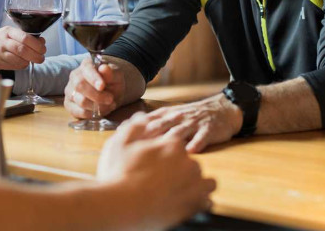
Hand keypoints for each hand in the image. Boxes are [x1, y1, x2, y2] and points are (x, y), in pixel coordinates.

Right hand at [0, 27, 45, 70]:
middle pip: (22, 50)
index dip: (36, 45)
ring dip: (29, 62)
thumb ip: (25, 37)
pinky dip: (22, 66)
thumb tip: (42, 42)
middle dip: (35, 55)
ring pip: (19, 60)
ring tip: (33, 60)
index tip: (43, 49)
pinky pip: (14, 66)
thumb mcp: (10, 33)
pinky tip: (23, 62)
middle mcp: (3, 41)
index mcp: (8, 31)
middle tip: (41, 58)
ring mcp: (0, 53)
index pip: (24, 37)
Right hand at [63, 56, 123, 118]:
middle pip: (80, 85)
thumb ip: (111, 73)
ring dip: (98, 106)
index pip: (86, 69)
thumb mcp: (117, 76)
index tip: (102, 86)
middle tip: (111, 99)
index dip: (93, 78)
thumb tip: (104, 68)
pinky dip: (91, 114)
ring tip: (109, 105)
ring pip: (80, 100)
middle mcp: (75, 76)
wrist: (111, 92)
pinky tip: (100, 111)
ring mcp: (70, 90)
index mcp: (86, 65)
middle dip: (97, 95)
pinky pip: (77, 112)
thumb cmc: (112, 82)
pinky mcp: (69, 104)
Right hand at [97, 123, 215, 229]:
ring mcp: (194, 185)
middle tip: (162, 178)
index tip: (158, 160)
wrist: (121, 207)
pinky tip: (185, 203)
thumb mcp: (119, 144)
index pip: (177, 144)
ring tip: (178, 192)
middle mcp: (188, 163)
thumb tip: (141, 116)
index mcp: (172, 145)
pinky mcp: (195, 206)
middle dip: (180, 169)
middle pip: (190, 163)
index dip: (166, 152)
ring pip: (205, 182)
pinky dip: (199, 202)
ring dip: (195, 185)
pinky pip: (206, 202)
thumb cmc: (118, 173)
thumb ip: (134, 128)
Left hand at [121, 94, 242, 152]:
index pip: (147, 121)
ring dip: (168, 141)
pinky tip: (189, 152)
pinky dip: (195, 143)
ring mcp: (193, 123)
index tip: (121, 141)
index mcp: (167, 115)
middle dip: (146, 137)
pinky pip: (201, 137)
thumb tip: (131, 133)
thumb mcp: (173, 116)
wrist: (223, 110)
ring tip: (158, 153)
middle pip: (159, 126)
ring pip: (178, 131)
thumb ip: (155, 124)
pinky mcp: (208, 129)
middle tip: (133, 150)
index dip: (134, 130)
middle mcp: (178, 117)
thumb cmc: (194, 117)